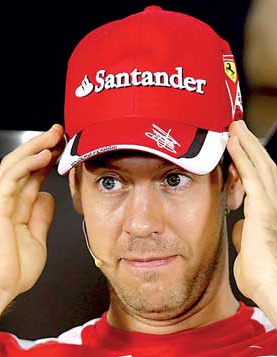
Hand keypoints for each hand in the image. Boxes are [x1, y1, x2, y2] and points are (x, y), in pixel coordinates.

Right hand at [0, 124, 63, 299]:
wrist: (0, 287)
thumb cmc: (14, 269)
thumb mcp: (37, 237)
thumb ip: (41, 216)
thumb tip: (48, 196)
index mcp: (18, 207)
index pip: (33, 175)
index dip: (47, 159)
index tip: (63, 149)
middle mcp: (7, 200)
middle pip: (24, 164)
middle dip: (42, 146)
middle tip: (59, 133)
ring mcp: (0, 201)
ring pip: (16, 164)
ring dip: (36, 147)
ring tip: (53, 135)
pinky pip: (12, 178)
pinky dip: (28, 164)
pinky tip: (43, 155)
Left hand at [227, 120, 276, 322]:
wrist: (268, 286)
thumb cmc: (258, 271)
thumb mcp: (246, 244)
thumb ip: (242, 230)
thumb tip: (237, 222)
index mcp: (267, 209)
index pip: (259, 177)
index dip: (250, 159)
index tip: (237, 144)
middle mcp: (273, 201)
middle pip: (262, 165)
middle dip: (249, 144)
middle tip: (237, 126)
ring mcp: (270, 202)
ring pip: (258, 164)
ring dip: (246, 143)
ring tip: (234, 126)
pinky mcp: (263, 207)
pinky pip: (250, 175)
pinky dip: (241, 157)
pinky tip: (232, 142)